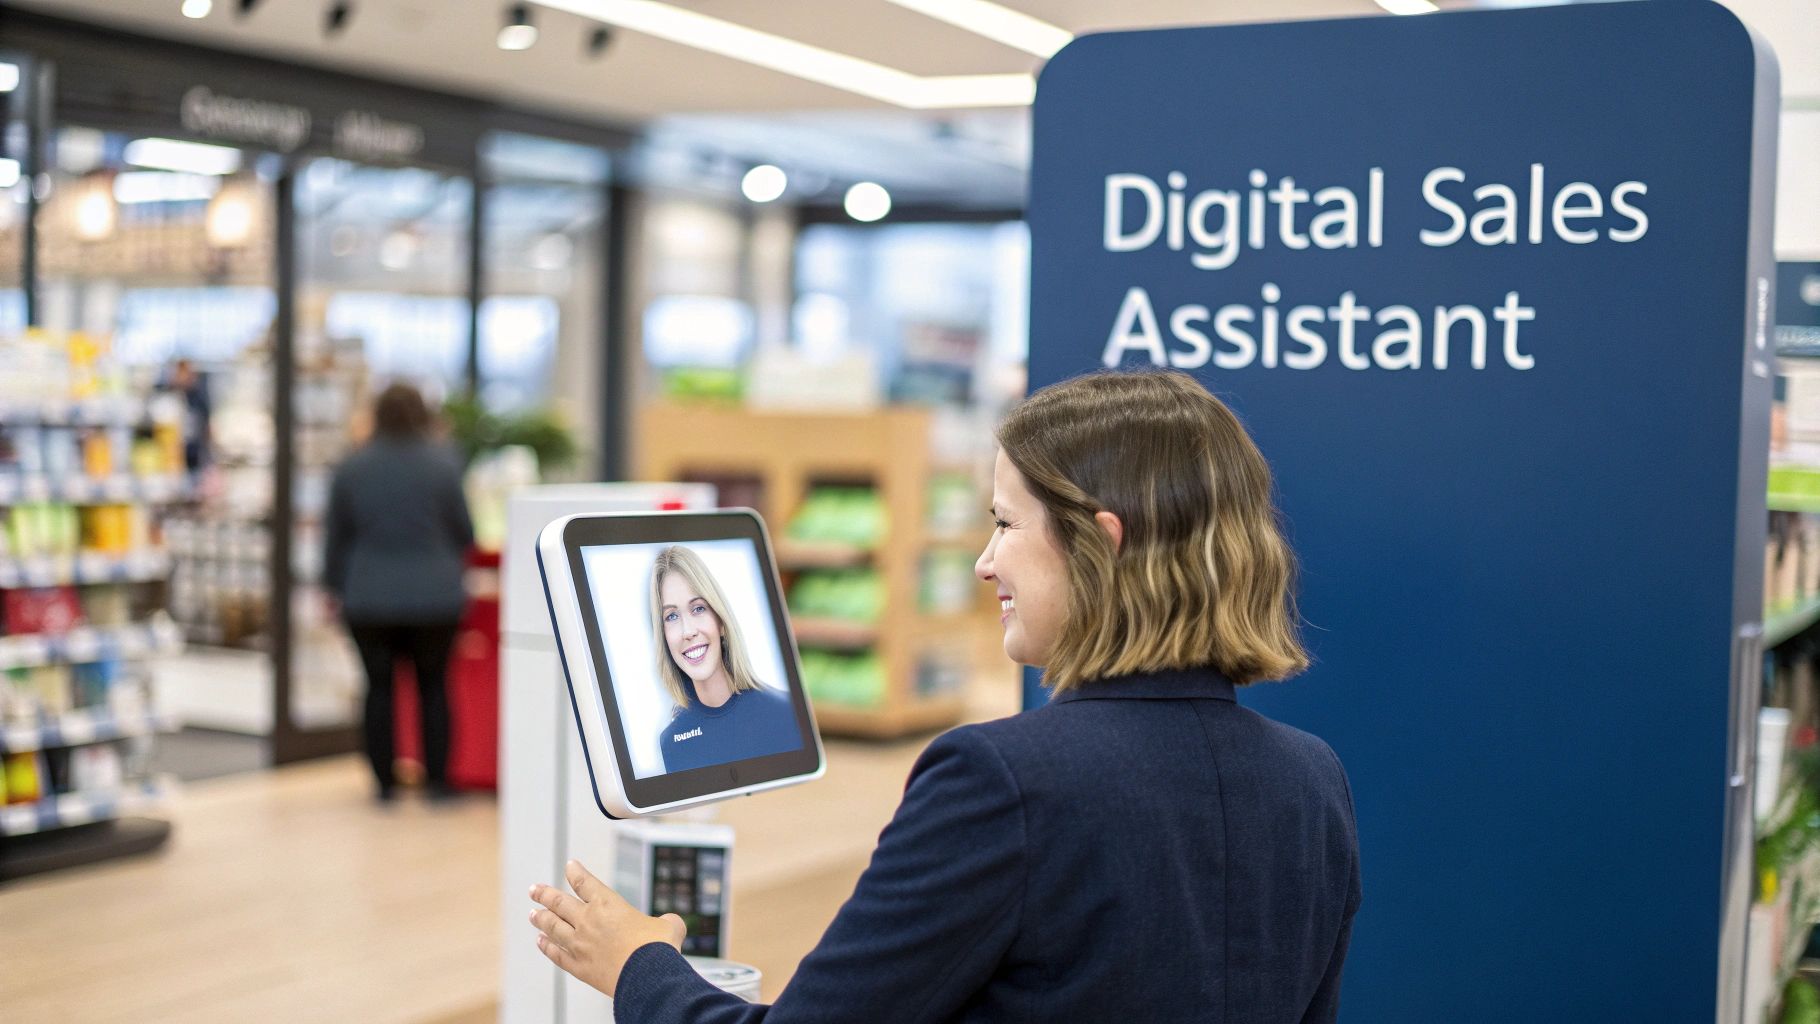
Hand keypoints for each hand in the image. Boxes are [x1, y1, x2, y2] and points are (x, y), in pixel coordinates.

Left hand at [529, 860, 686, 995]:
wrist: (647, 976)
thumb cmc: (658, 949)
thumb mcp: (669, 927)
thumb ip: (666, 921)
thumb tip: (670, 923)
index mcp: (608, 904)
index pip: (585, 882)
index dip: (575, 872)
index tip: (569, 866)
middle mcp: (588, 921)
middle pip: (559, 903)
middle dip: (545, 894)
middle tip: (534, 889)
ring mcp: (580, 944)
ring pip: (553, 927)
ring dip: (541, 918)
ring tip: (532, 913)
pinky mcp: (579, 967)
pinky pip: (557, 954)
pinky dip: (547, 947)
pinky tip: (540, 942)